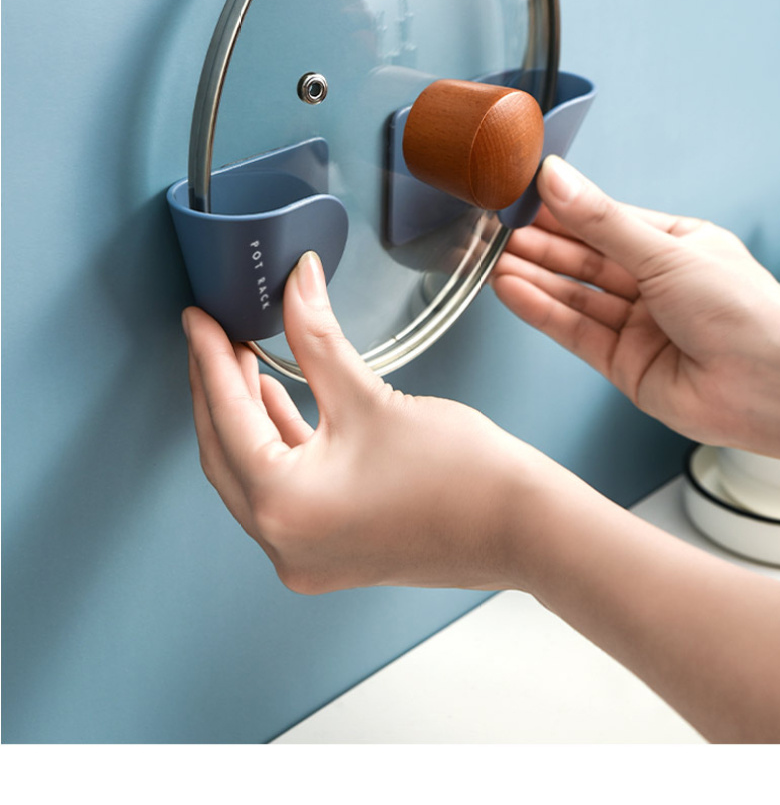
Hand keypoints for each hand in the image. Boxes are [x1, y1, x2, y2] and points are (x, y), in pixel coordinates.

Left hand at [183, 252, 541, 593]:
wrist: (522, 527)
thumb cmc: (461, 475)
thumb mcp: (370, 395)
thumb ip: (316, 336)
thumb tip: (295, 282)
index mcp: (283, 506)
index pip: (225, 415)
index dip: (208, 357)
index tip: (198, 318)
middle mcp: (283, 543)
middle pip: (223, 449)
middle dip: (215, 386)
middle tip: (213, 331)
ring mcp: (306, 555)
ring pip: (249, 472)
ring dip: (243, 414)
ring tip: (242, 356)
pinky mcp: (330, 551)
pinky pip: (281, 491)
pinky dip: (275, 443)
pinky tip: (278, 401)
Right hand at [492, 156, 779, 458]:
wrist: (771, 389)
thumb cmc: (746, 315)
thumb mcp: (666, 252)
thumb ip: (601, 221)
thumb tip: (558, 179)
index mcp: (679, 246)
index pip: (607, 221)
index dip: (564, 210)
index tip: (523, 195)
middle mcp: (659, 285)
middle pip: (586, 259)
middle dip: (542, 243)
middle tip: (498, 228)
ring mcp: (641, 326)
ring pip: (576, 295)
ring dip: (534, 276)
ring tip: (493, 258)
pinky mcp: (625, 365)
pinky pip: (574, 331)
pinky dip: (541, 310)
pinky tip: (512, 290)